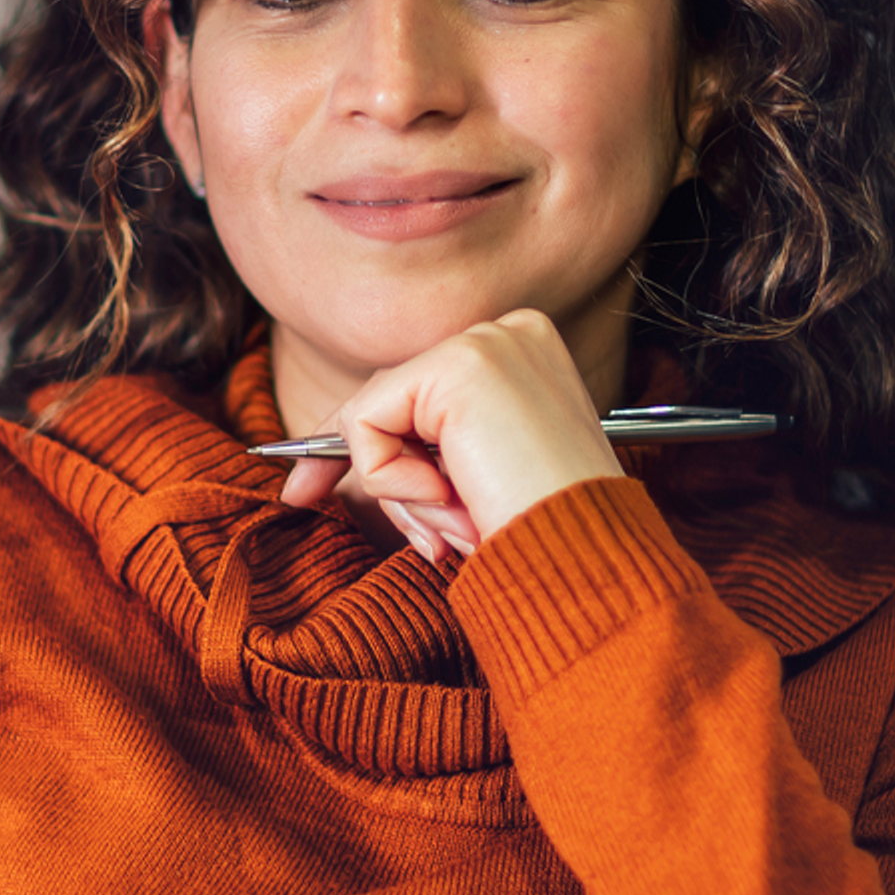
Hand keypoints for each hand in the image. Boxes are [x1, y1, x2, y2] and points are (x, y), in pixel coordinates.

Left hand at [278, 309, 624, 562]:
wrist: (589, 561)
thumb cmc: (545, 535)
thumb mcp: (474, 479)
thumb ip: (420, 449)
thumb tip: (326, 445)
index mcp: (525, 356)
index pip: (417, 390)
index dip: (367, 445)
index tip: (305, 490)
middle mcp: (511, 333)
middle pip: (391, 399)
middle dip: (379, 477)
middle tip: (424, 540)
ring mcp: (488, 343)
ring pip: (376, 415)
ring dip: (403, 492)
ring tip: (463, 522)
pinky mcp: (463, 366)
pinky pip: (367, 424)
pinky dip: (391, 478)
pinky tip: (451, 495)